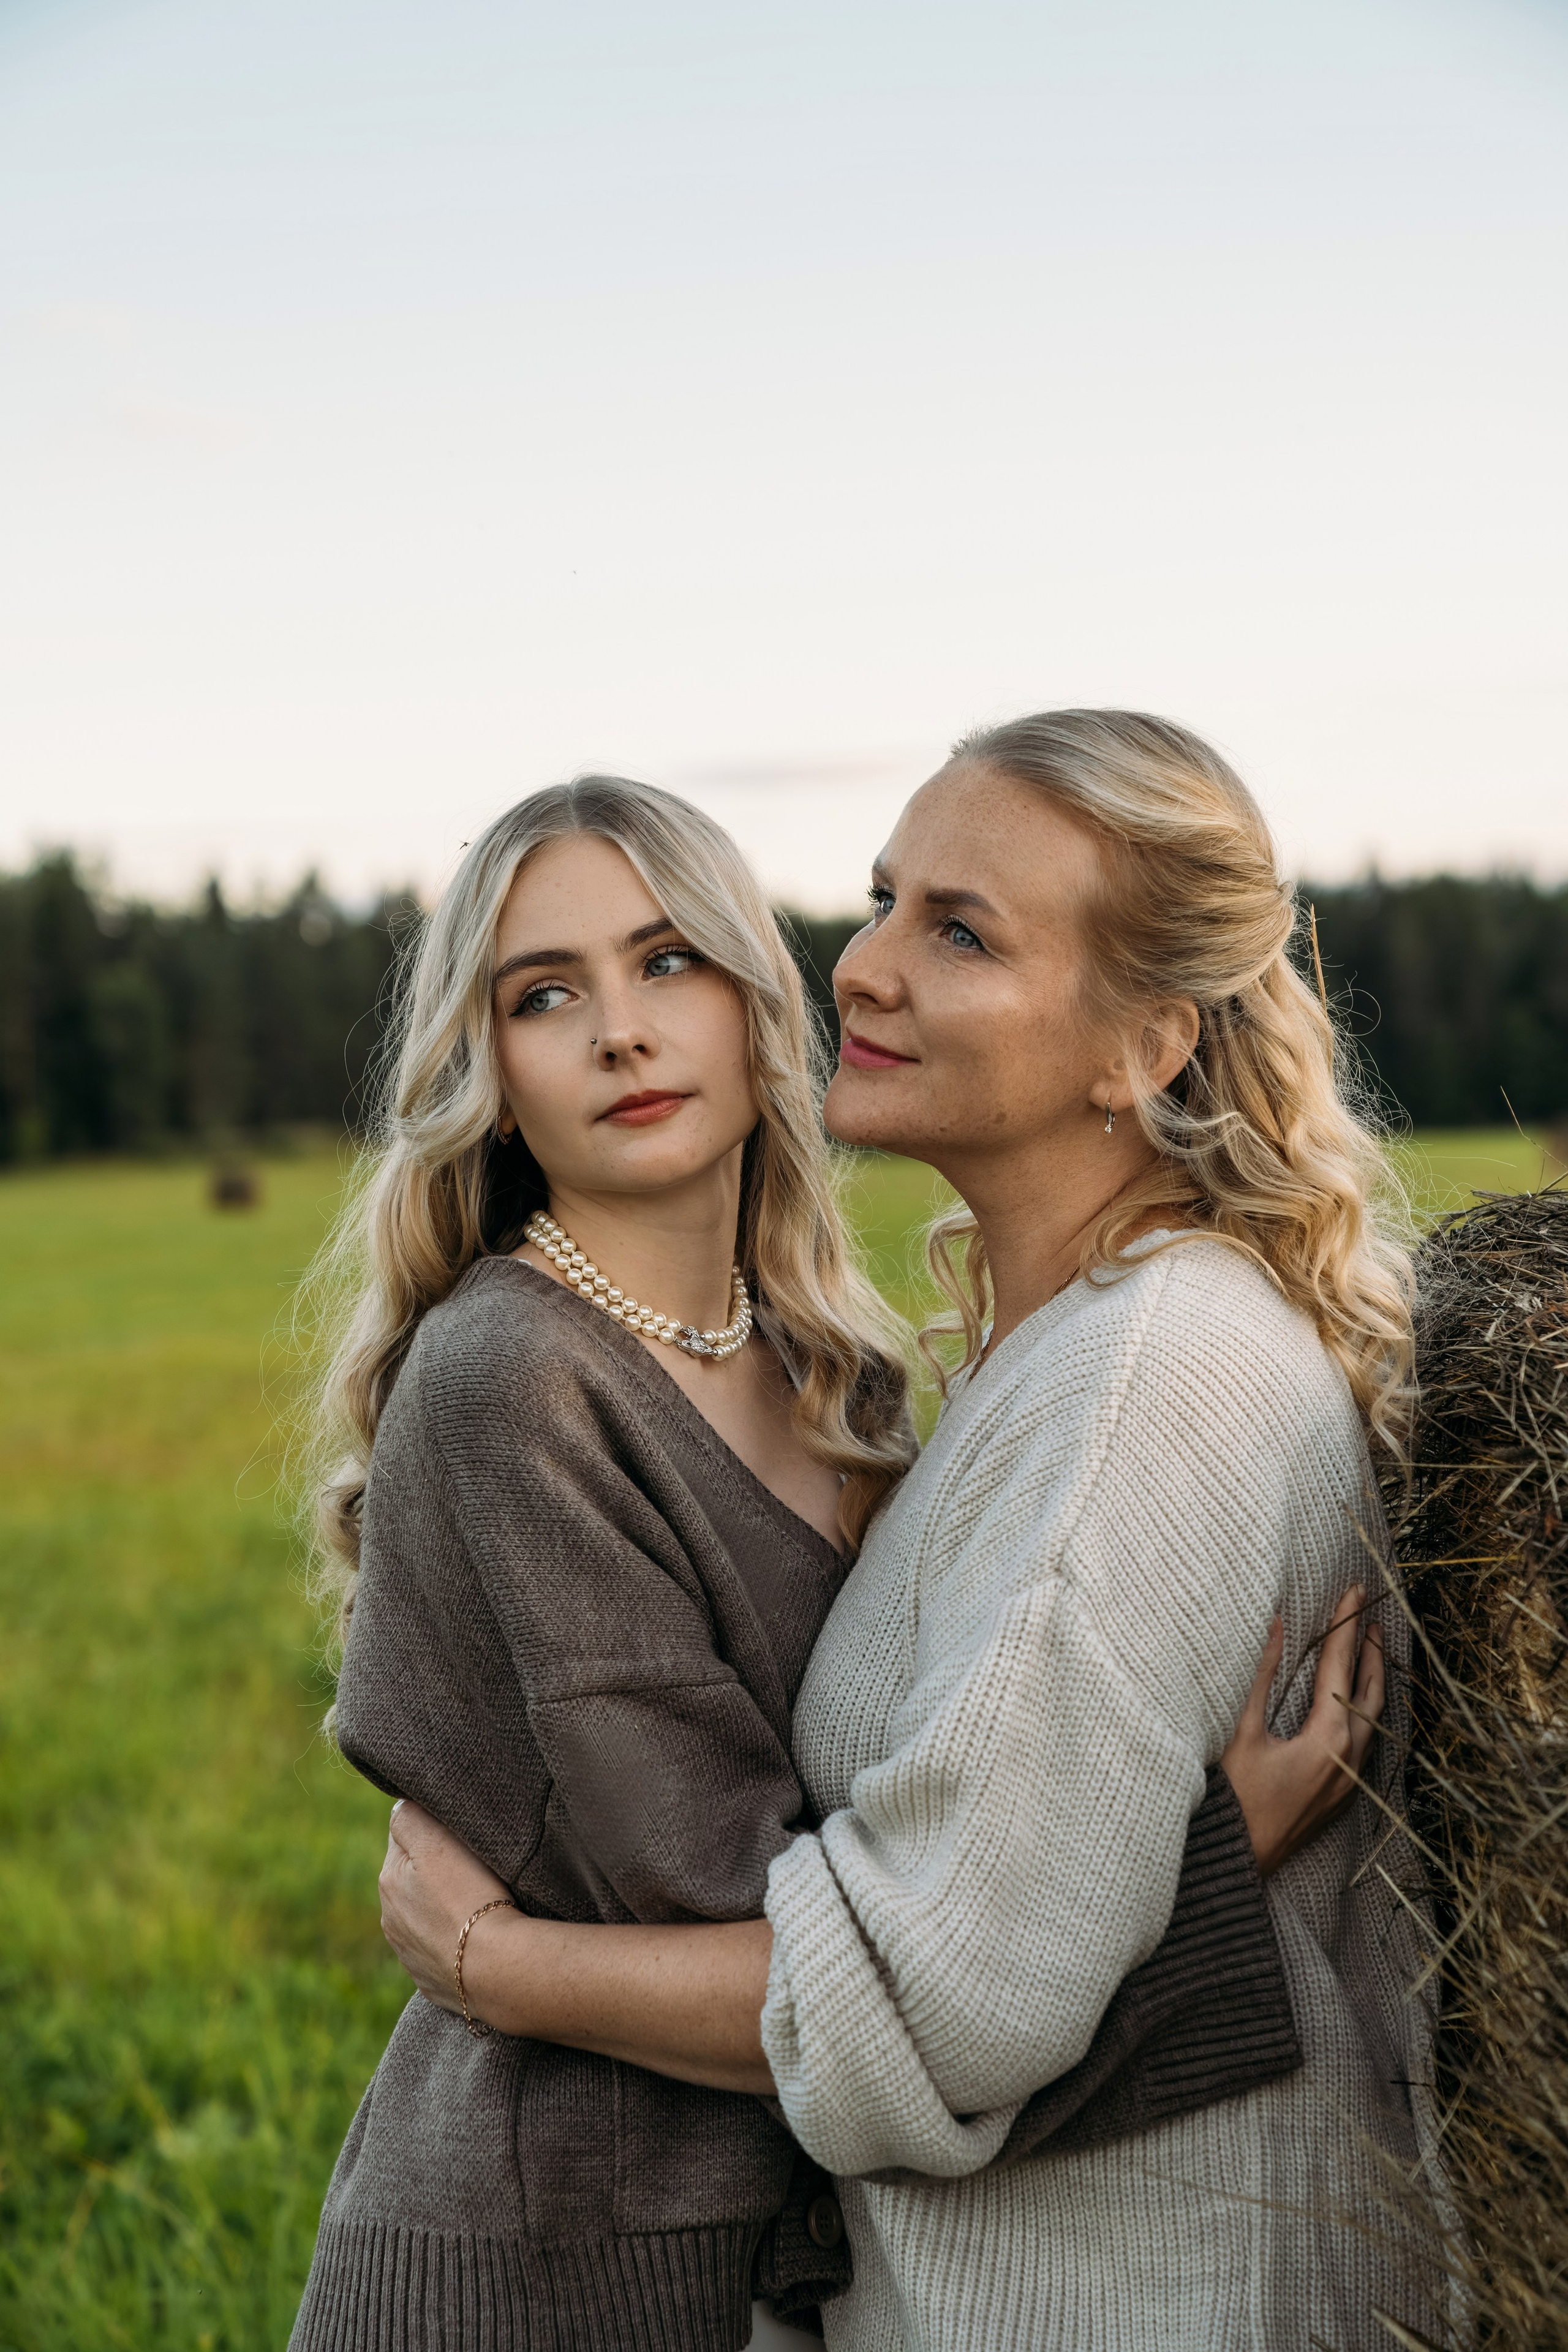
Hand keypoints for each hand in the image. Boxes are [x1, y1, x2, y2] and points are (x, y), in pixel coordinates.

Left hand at [379, 1800, 513, 2017]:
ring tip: (478, 1904)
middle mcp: (390, 1919)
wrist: (497, 1968)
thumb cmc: (472, 1897)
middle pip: (413, 1875)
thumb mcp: (438, 1841)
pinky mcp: (431, 1980)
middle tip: (473, 1868)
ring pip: (425, 1913)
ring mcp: (409, 1954)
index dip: (433, 1828)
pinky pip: (440, 1948)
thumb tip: (400, 1806)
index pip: (404, 1834)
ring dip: (442, 1905)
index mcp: (389, 1880)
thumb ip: (410, 1817)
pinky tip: (474, 1937)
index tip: (460, 1836)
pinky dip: (453, 1939)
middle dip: (436, 1868)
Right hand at [1220, 1585, 1385, 1876]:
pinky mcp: (1341, 1794)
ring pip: (1373, 1718)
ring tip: (1370, 1649)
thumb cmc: (1232, 1798)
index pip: (1340, 1665)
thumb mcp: (1240, 1731)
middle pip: (1370, 1691)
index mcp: (1328, 1737)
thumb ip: (1259, 1676)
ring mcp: (1349, 1780)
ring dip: (1372, 1680)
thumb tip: (1275, 1627)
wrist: (1236, 1860)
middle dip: (1371, 1650)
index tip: (1354, 1591)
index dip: (1346, 1624)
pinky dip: (1366, 1710)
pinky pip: (1366, 1741)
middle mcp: (1349, 1757)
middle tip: (1370, 1615)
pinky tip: (1356, 1702)